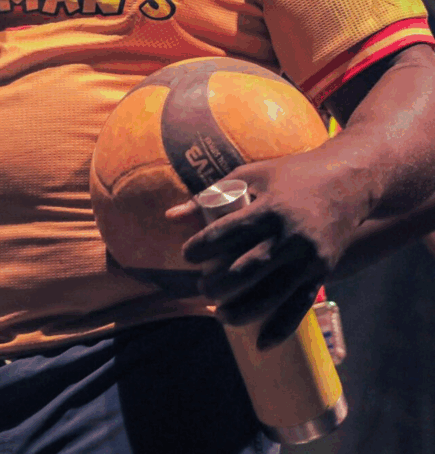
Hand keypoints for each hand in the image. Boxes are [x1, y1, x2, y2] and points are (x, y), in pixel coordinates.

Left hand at [166, 150, 368, 349]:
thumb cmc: (292, 174)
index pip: (229, 231)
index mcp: (270, 207)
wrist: (349, 181)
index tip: (187, 255)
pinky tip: (260, 344)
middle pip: (248, 267)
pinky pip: (300, 305)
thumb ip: (211, 194)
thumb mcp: (252, 174)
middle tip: (201, 286)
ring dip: (243, 310)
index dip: (203, 246)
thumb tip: (170, 216)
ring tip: (220, 315)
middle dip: (219, 283)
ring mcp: (309, 255)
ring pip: (272, 293)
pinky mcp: (323, 270)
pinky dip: (280, 328)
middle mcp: (290, 234)